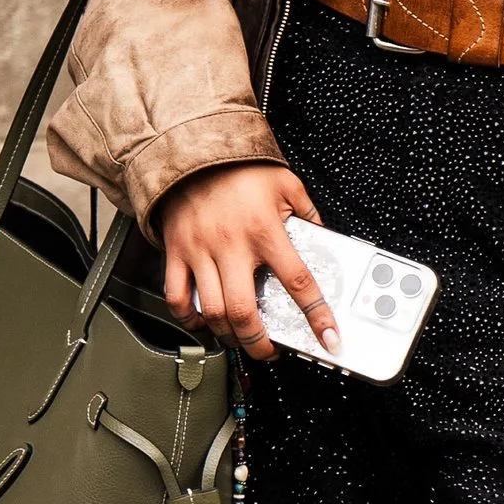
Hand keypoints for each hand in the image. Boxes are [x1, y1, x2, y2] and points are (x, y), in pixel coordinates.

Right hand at [156, 163, 335, 359]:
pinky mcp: (176, 253)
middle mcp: (231, 246)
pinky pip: (176, 296)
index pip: (298, 282)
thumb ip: (309, 216)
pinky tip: (204, 323)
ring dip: (229, 336)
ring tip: (242, 341)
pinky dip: (189, 319)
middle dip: (260, 342)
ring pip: (211, 311)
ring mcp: (200, 252)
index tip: (328, 337)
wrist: (192, 151)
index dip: (316, 315)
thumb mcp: (288, 185)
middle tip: (272, 351)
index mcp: (265, 231)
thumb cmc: (240, 169)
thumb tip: (325, 242)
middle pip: (244, 312)